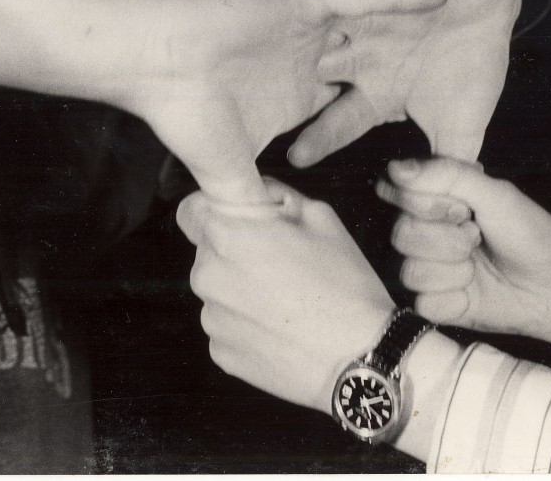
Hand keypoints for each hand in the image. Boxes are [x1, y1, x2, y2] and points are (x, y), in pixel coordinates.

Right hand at [137, 0, 446, 204]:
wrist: (154, 60)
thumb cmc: (184, 114)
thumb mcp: (227, 175)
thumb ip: (252, 206)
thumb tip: (267, 249)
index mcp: (295, 97)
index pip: (347, 110)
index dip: (380, 116)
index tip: (416, 131)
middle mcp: (307, 61)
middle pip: (373, 56)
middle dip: (412, 52)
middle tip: (460, 52)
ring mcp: (308, 29)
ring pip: (376, 18)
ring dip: (418, 10)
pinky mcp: (304, 1)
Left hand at [177, 179, 395, 414]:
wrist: (360, 358)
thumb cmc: (343, 286)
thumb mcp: (320, 217)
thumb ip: (276, 195)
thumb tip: (257, 192)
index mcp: (226, 235)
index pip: (190, 211)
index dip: (214, 211)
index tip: (238, 220)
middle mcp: (207, 276)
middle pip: (208, 253)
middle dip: (235, 252)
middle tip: (280, 263)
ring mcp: (211, 318)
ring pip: (218, 291)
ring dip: (241, 290)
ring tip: (286, 301)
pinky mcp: (220, 352)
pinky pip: (227, 326)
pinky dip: (247, 325)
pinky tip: (282, 328)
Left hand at [287, 0, 520, 166]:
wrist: (488, 1)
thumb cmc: (470, 64)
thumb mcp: (462, 124)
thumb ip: (448, 165)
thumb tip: (439, 208)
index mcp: (373, 91)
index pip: (338, 120)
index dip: (319, 138)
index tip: (295, 159)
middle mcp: (361, 56)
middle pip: (319, 71)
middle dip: (294, 81)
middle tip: (265, 94)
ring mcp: (369, 19)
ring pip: (333, 23)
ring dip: (318, 29)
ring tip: (292, 36)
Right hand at [376, 157, 550, 372]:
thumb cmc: (530, 233)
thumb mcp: (496, 194)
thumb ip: (447, 175)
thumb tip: (395, 168)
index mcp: (431, 198)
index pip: (393, 191)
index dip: (426, 202)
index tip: (463, 206)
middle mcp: (421, 231)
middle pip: (401, 233)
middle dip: (448, 239)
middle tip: (477, 235)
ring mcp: (424, 268)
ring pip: (410, 271)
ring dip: (455, 270)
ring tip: (478, 265)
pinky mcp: (432, 304)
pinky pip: (424, 302)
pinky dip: (456, 299)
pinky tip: (473, 292)